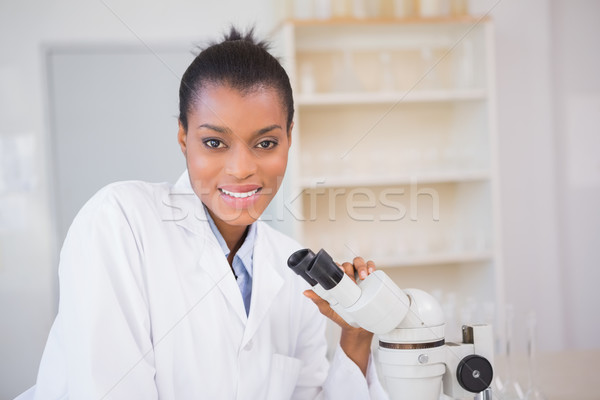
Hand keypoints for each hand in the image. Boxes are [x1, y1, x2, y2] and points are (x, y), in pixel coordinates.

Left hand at [303, 256, 376, 375]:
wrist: (357, 329)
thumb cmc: (341, 317)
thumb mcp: (328, 310)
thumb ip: (318, 300)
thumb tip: (305, 292)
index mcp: (337, 280)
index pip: (337, 267)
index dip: (338, 266)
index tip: (341, 272)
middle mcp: (349, 276)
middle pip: (350, 264)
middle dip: (352, 267)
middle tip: (353, 279)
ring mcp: (360, 278)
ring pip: (360, 263)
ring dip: (363, 266)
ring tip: (364, 276)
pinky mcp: (371, 281)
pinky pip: (372, 269)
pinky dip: (372, 267)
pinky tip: (372, 273)